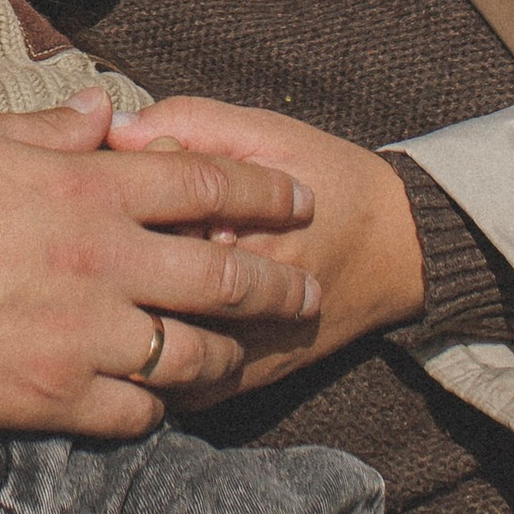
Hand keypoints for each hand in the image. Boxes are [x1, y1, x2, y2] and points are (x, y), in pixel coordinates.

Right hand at [0, 89, 317, 435]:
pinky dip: (155, 407)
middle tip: (306, 290)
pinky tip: (154, 400)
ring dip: (224, 354)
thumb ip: (48, 128)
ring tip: (236, 354)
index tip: (298, 203)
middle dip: (278, 285)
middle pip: (224, 277)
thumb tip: (103, 109)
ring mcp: (80, 336)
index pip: (207, 186)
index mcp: (83, 188)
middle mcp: (99, 261)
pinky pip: (136, 413)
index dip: (264, 195)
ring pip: (192, 356)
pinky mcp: (48, 397)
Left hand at [103, 96, 423, 388]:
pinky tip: (146, 337)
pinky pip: (176, 391)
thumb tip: (114, 126)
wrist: (398, 247)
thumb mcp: (265, 131)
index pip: (143, 221)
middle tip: (124, 244)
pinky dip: (153, 370)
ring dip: (127, 327)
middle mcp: (238, 298)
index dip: (122, 198)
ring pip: (151, 351)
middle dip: (121, 267)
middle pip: (140, 290)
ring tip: (125, 294)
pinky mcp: (247, 379)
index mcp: (235, 228)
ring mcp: (242, 347)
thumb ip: (190, 122)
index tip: (132, 183)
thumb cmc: (325, 178)